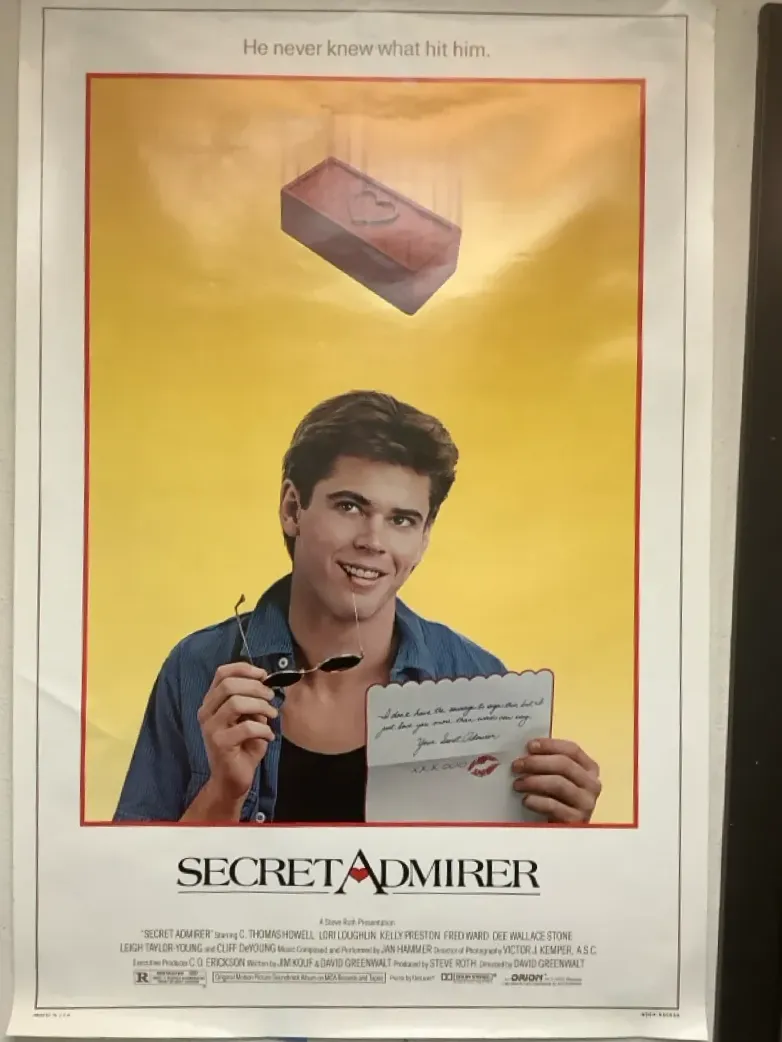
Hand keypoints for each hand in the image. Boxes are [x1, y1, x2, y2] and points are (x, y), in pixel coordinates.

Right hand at [195, 662, 277, 806]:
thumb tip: (266, 683)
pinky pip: (246, 727)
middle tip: (271, 697)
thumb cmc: (243, 746)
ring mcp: (210, 728)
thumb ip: (253, 701)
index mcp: (212, 702)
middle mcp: (206, 712)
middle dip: (256, 687)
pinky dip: (264, 729)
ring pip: (235, 703)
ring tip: (273, 715)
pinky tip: (269, 736)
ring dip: (261, 706)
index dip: (244, 669)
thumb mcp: (249, 718)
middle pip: (229, 685)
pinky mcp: (219, 744)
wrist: (232, 779)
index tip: (264, 675)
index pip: (222, 673)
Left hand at [512, 739, 600, 823]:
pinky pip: (553, 806)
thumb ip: (549, 763)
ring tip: (517, 783)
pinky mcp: (576, 820)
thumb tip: (526, 751)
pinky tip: (525, 800)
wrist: (564, 833)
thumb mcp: (559, 779)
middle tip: (517, 765)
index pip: (572, 750)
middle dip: (537, 762)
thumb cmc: (559, 801)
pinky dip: (537, 801)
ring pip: (558, 783)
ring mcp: (586, 803)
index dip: (550, 745)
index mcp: (589, 769)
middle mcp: (592, 784)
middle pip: (564, 764)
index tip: (530, 746)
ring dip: (534, 781)